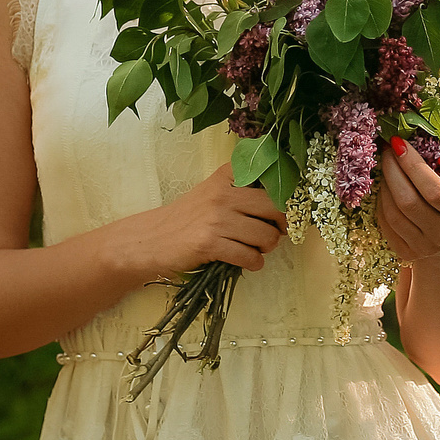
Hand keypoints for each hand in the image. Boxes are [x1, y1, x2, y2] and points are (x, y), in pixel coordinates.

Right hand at [102, 159, 285, 283]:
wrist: (152, 239)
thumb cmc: (187, 218)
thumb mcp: (213, 192)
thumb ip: (242, 190)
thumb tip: (283, 204)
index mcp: (226, 176)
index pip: (270, 178)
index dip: (285, 196)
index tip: (288, 208)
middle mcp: (223, 193)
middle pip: (275, 207)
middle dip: (281, 225)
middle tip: (274, 233)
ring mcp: (216, 218)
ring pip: (266, 235)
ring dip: (267, 247)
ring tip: (256, 248)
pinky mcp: (210, 243)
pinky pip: (249, 256)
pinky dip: (254, 263)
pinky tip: (248, 261)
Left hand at [373, 138, 439, 269]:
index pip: (433, 189)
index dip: (412, 165)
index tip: (399, 143)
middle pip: (408, 201)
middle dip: (392, 170)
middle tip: (388, 151)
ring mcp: (424, 247)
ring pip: (393, 213)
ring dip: (385, 185)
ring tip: (388, 167)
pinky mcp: (406, 253)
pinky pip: (385, 224)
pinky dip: (382, 202)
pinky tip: (387, 187)